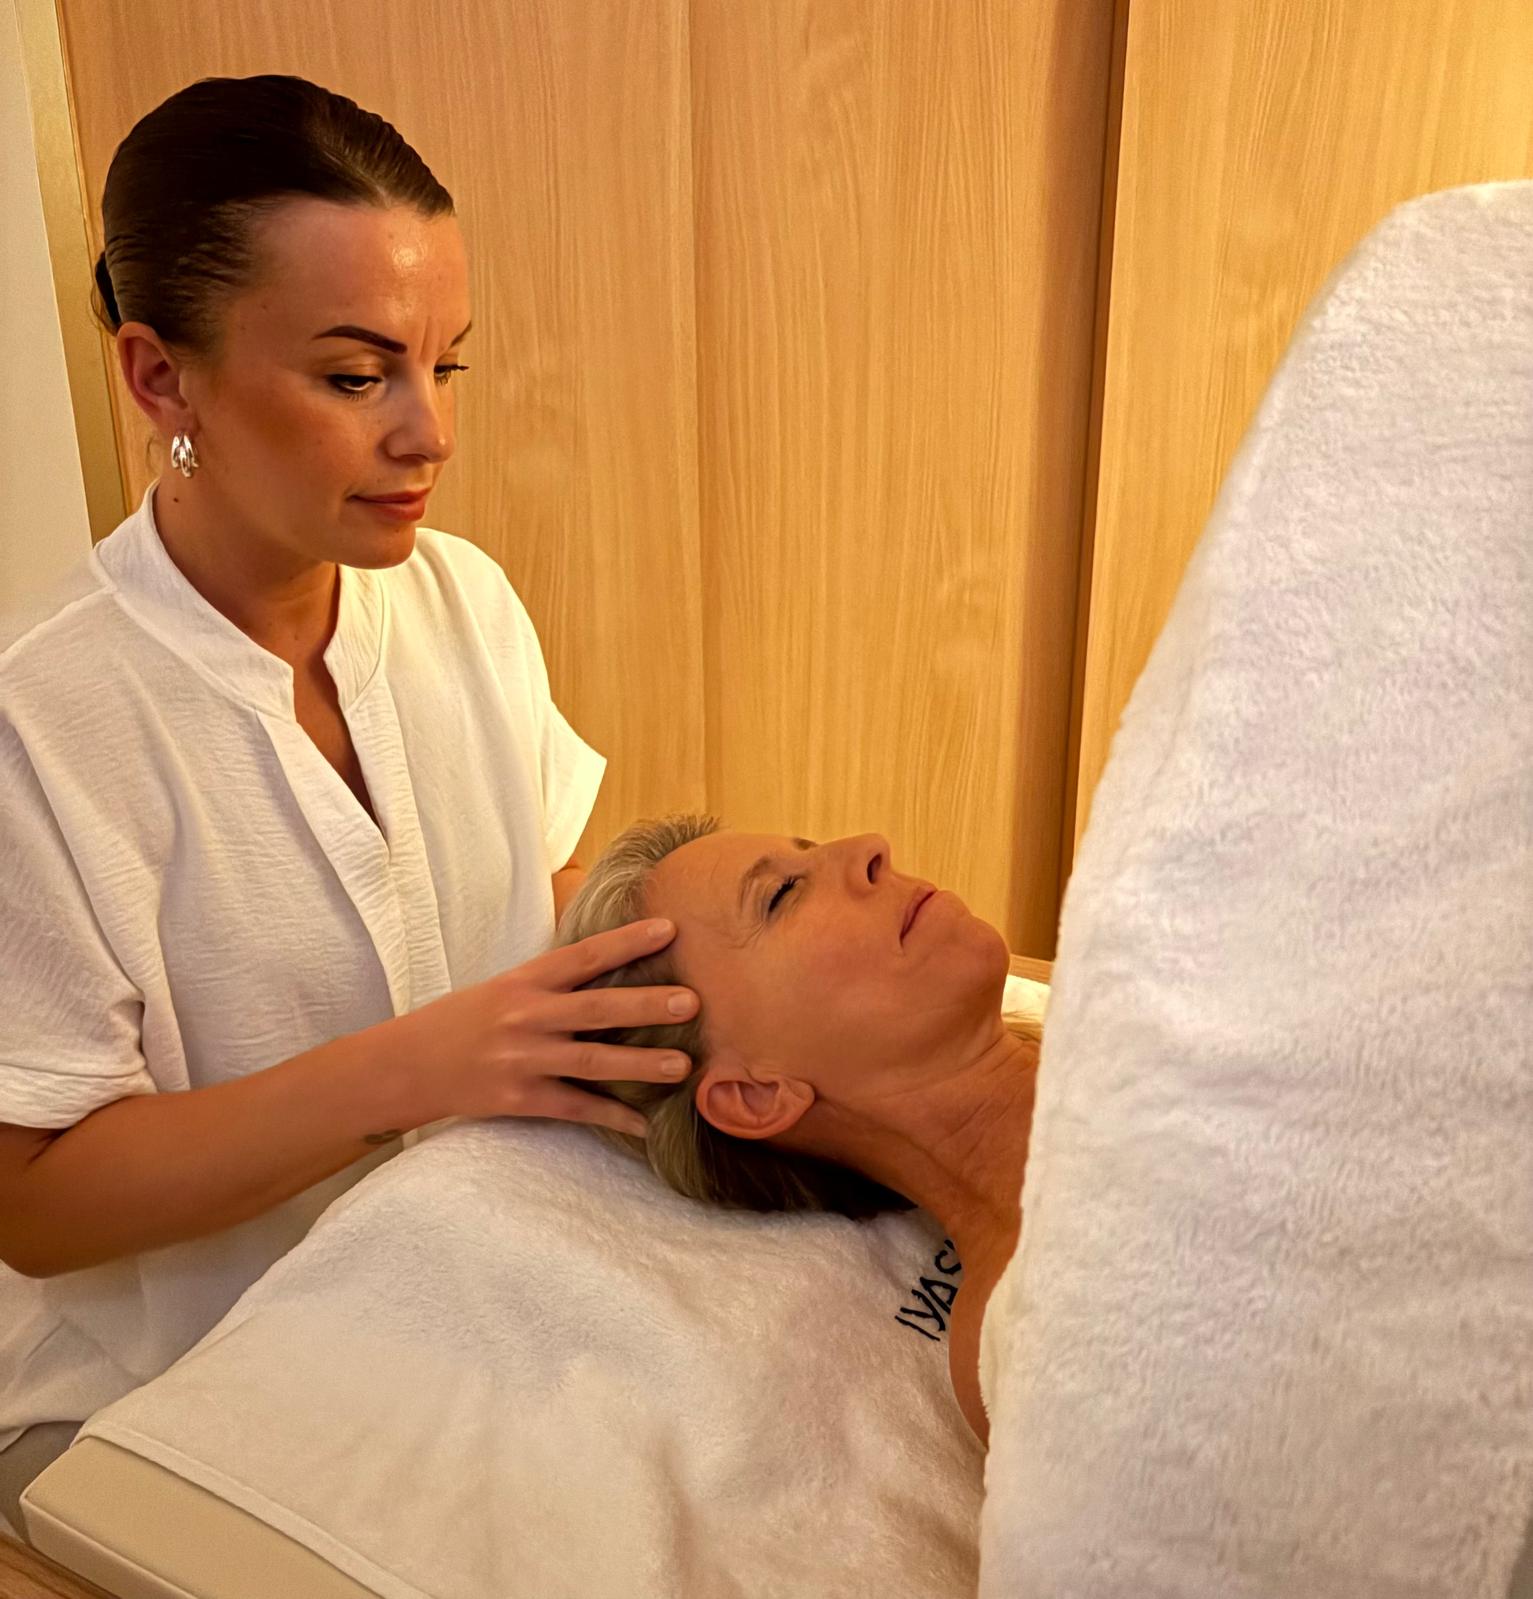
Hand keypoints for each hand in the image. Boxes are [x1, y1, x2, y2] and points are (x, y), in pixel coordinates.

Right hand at [392, 919, 697, 1136]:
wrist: (408, 1065)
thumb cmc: (465, 1020)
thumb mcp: (507, 987)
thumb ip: (555, 981)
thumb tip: (615, 963)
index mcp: (527, 981)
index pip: (585, 955)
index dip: (627, 941)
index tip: (670, 929)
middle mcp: (527, 1016)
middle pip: (596, 1009)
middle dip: (646, 1005)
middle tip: (692, 1002)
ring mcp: (524, 1059)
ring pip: (592, 1062)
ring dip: (641, 1066)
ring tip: (682, 1067)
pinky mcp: (519, 1098)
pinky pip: (574, 1108)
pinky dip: (611, 1117)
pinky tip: (645, 1125)